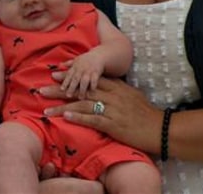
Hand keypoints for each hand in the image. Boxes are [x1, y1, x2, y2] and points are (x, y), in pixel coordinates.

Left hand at [41, 76, 162, 153]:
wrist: (160, 128)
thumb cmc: (147, 114)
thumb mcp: (132, 95)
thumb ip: (117, 89)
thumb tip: (105, 85)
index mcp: (116, 87)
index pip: (89, 79)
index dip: (71, 76)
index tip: (56, 73)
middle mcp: (112, 96)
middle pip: (81, 90)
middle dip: (60, 89)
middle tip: (42, 88)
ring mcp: (112, 110)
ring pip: (83, 105)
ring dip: (63, 107)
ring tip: (46, 109)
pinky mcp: (114, 124)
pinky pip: (93, 119)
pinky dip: (78, 118)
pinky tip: (65, 117)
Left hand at [58, 51, 104, 98]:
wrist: (99, 55)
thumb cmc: (86, 59)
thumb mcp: (76, 59)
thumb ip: (68, 64)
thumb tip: (59, 65)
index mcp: (75, 66)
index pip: (69, 75)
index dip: (65, 82)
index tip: (62, 89)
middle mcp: (81, 69)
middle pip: (75, 79)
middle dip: (72, 87)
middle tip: (68, 95)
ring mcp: (89, 71)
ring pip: (84, 81)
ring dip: (82, 89)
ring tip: (80, 97)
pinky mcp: (96, 72)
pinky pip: (94, 80)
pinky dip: (93, 86)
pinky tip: (91, 92)